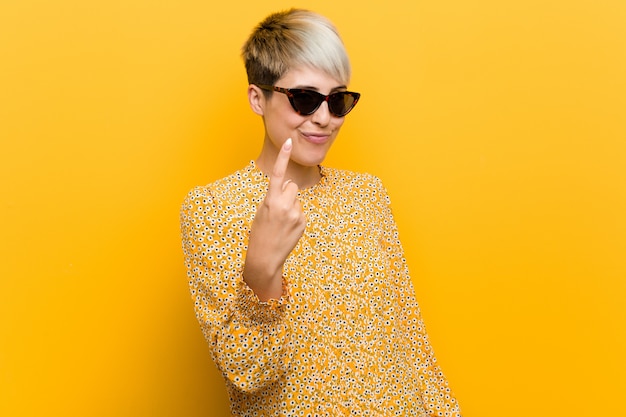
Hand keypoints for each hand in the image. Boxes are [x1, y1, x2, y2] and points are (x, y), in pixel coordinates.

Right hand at [243, 138, 305, 300]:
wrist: (265, 258)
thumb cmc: (260, 233)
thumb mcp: (262, 211)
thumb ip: (275, 196)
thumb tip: (289, 185)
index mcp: (270, 201)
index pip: (277, 173)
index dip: (283, 156)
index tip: (289, 141)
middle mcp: (285, 205)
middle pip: (291, 186)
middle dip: (286, 193)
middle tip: (277, 210)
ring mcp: (296, 215)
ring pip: (296, 199)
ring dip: (291, 206)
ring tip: (281, 222)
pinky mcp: (303, 223)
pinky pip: (300, 211)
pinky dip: (295, 217)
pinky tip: (287, 229)